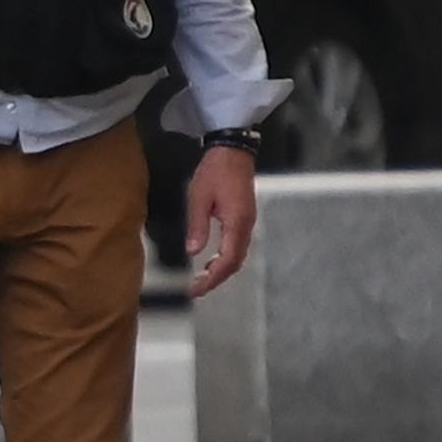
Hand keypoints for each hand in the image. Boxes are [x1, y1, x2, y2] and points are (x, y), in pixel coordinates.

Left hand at [185, 146, 258, 299]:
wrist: (233, 152)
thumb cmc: (214, 172)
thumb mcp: (199, 197)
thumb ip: (198, 226)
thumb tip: (193, 253)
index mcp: (237, 223)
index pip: (227, 260)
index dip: (212, 278)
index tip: (196, 289)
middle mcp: (246, 227)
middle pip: (235, 262)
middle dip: (217, 278)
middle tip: (196, 289)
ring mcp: (248, 223)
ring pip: (238, 255)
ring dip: (221, 270)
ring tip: (201, 279)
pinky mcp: (245, 218)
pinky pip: (237, 245)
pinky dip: (225, 258)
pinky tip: (212, 260)